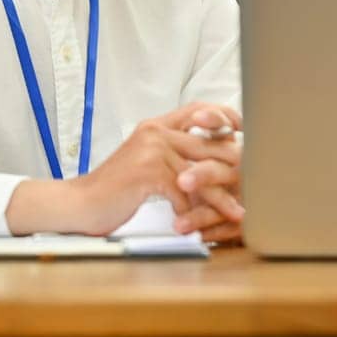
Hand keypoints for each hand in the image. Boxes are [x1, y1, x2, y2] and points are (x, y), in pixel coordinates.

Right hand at [5, 102, 242, 237]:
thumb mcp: (148, 163)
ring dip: (220, 198)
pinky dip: (192, 212)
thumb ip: (176, 156)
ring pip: (200, 173)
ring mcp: (152, 149)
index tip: (245, 132)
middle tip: (256, 185)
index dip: (225, 117)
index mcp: (158, 125)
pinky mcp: (147, 171)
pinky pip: (182, 192)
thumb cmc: (116, 189)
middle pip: (208, 145)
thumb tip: (213, 162)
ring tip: (238, 213)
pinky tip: (199, 226)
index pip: (200, 110)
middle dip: (234, 168)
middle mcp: (156, 131)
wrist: (79, 204)